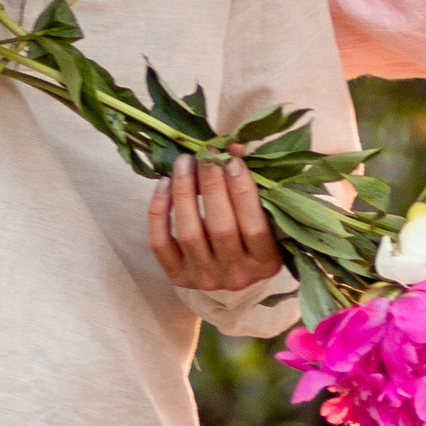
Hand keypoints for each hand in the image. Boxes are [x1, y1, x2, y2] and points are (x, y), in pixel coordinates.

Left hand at [147, 152, 284, 296]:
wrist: (230, 269)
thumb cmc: (251, 232)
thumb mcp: (263, 213)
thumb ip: (253, 183)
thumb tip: (232, 147)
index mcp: (266, 262)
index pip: (255, 228)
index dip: (243, 192)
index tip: (233, 161)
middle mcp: (237, 276)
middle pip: (220, 228)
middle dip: (211, 184)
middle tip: (206, 154)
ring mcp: (206, 278)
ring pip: (189, 233)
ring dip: (184, 191)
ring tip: (184, 162)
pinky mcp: (178, 276)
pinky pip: (160, 243)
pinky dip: (159, 211)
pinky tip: (164, 184)